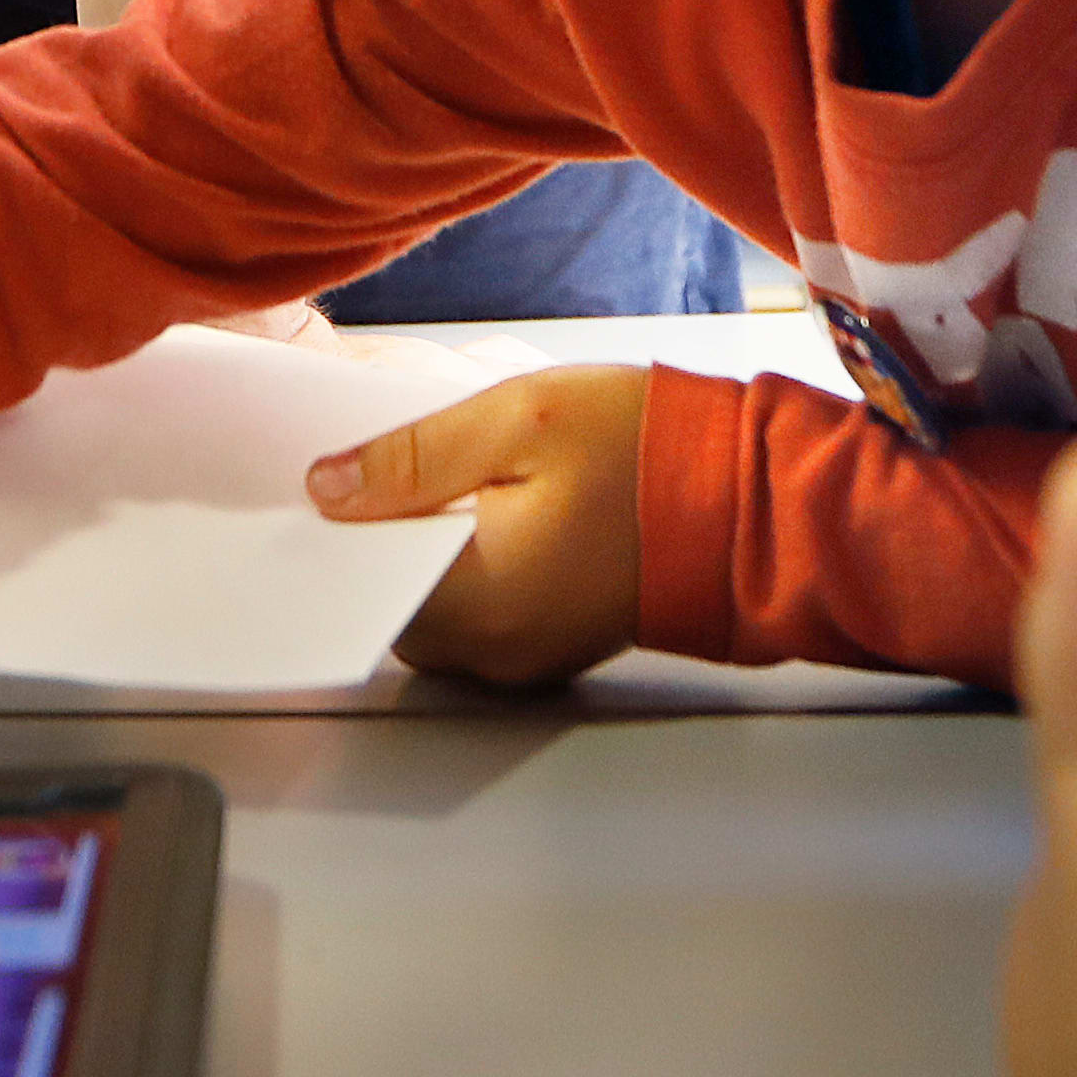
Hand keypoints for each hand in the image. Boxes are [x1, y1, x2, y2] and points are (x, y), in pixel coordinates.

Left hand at [308, 363, 648, 684]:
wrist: (748, 495)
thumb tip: (327, 490)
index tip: (330, 487)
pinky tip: (486, 518)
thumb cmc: (645, 449)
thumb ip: (411, 459)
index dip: (341, 534)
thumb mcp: (519, 419)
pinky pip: (484, 621)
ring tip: (443, 489)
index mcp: (479, 600)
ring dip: (428, 561)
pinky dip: (470, 577)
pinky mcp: (558, 647)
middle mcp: (497, 650)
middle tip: (389, 474)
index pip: (364, 584)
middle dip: (383, 546)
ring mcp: (531, 658)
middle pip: (395, 606)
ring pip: (438, 617)